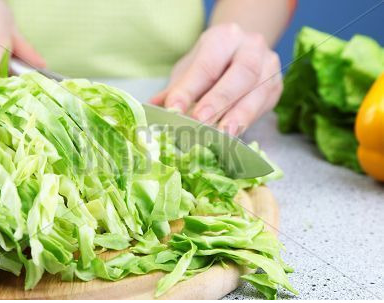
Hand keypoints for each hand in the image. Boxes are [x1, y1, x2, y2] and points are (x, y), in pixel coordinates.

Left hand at [150, 23, 282, 135]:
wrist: (241, 53)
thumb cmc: (211, 64)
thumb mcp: (190, 70)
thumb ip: (175, 90)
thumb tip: (153, 109)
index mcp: (224, 38)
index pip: (206, 65)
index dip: (189, 89)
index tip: (174, 109)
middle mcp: (251, 47)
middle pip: (240, 74)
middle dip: (219, 100)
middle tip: (200, 122)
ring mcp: (269, 67)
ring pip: (257, 92)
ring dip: (238, 116)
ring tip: (222, 136)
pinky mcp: (276, 88)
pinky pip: (263, 106)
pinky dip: (247, 122)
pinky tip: (233, 137)